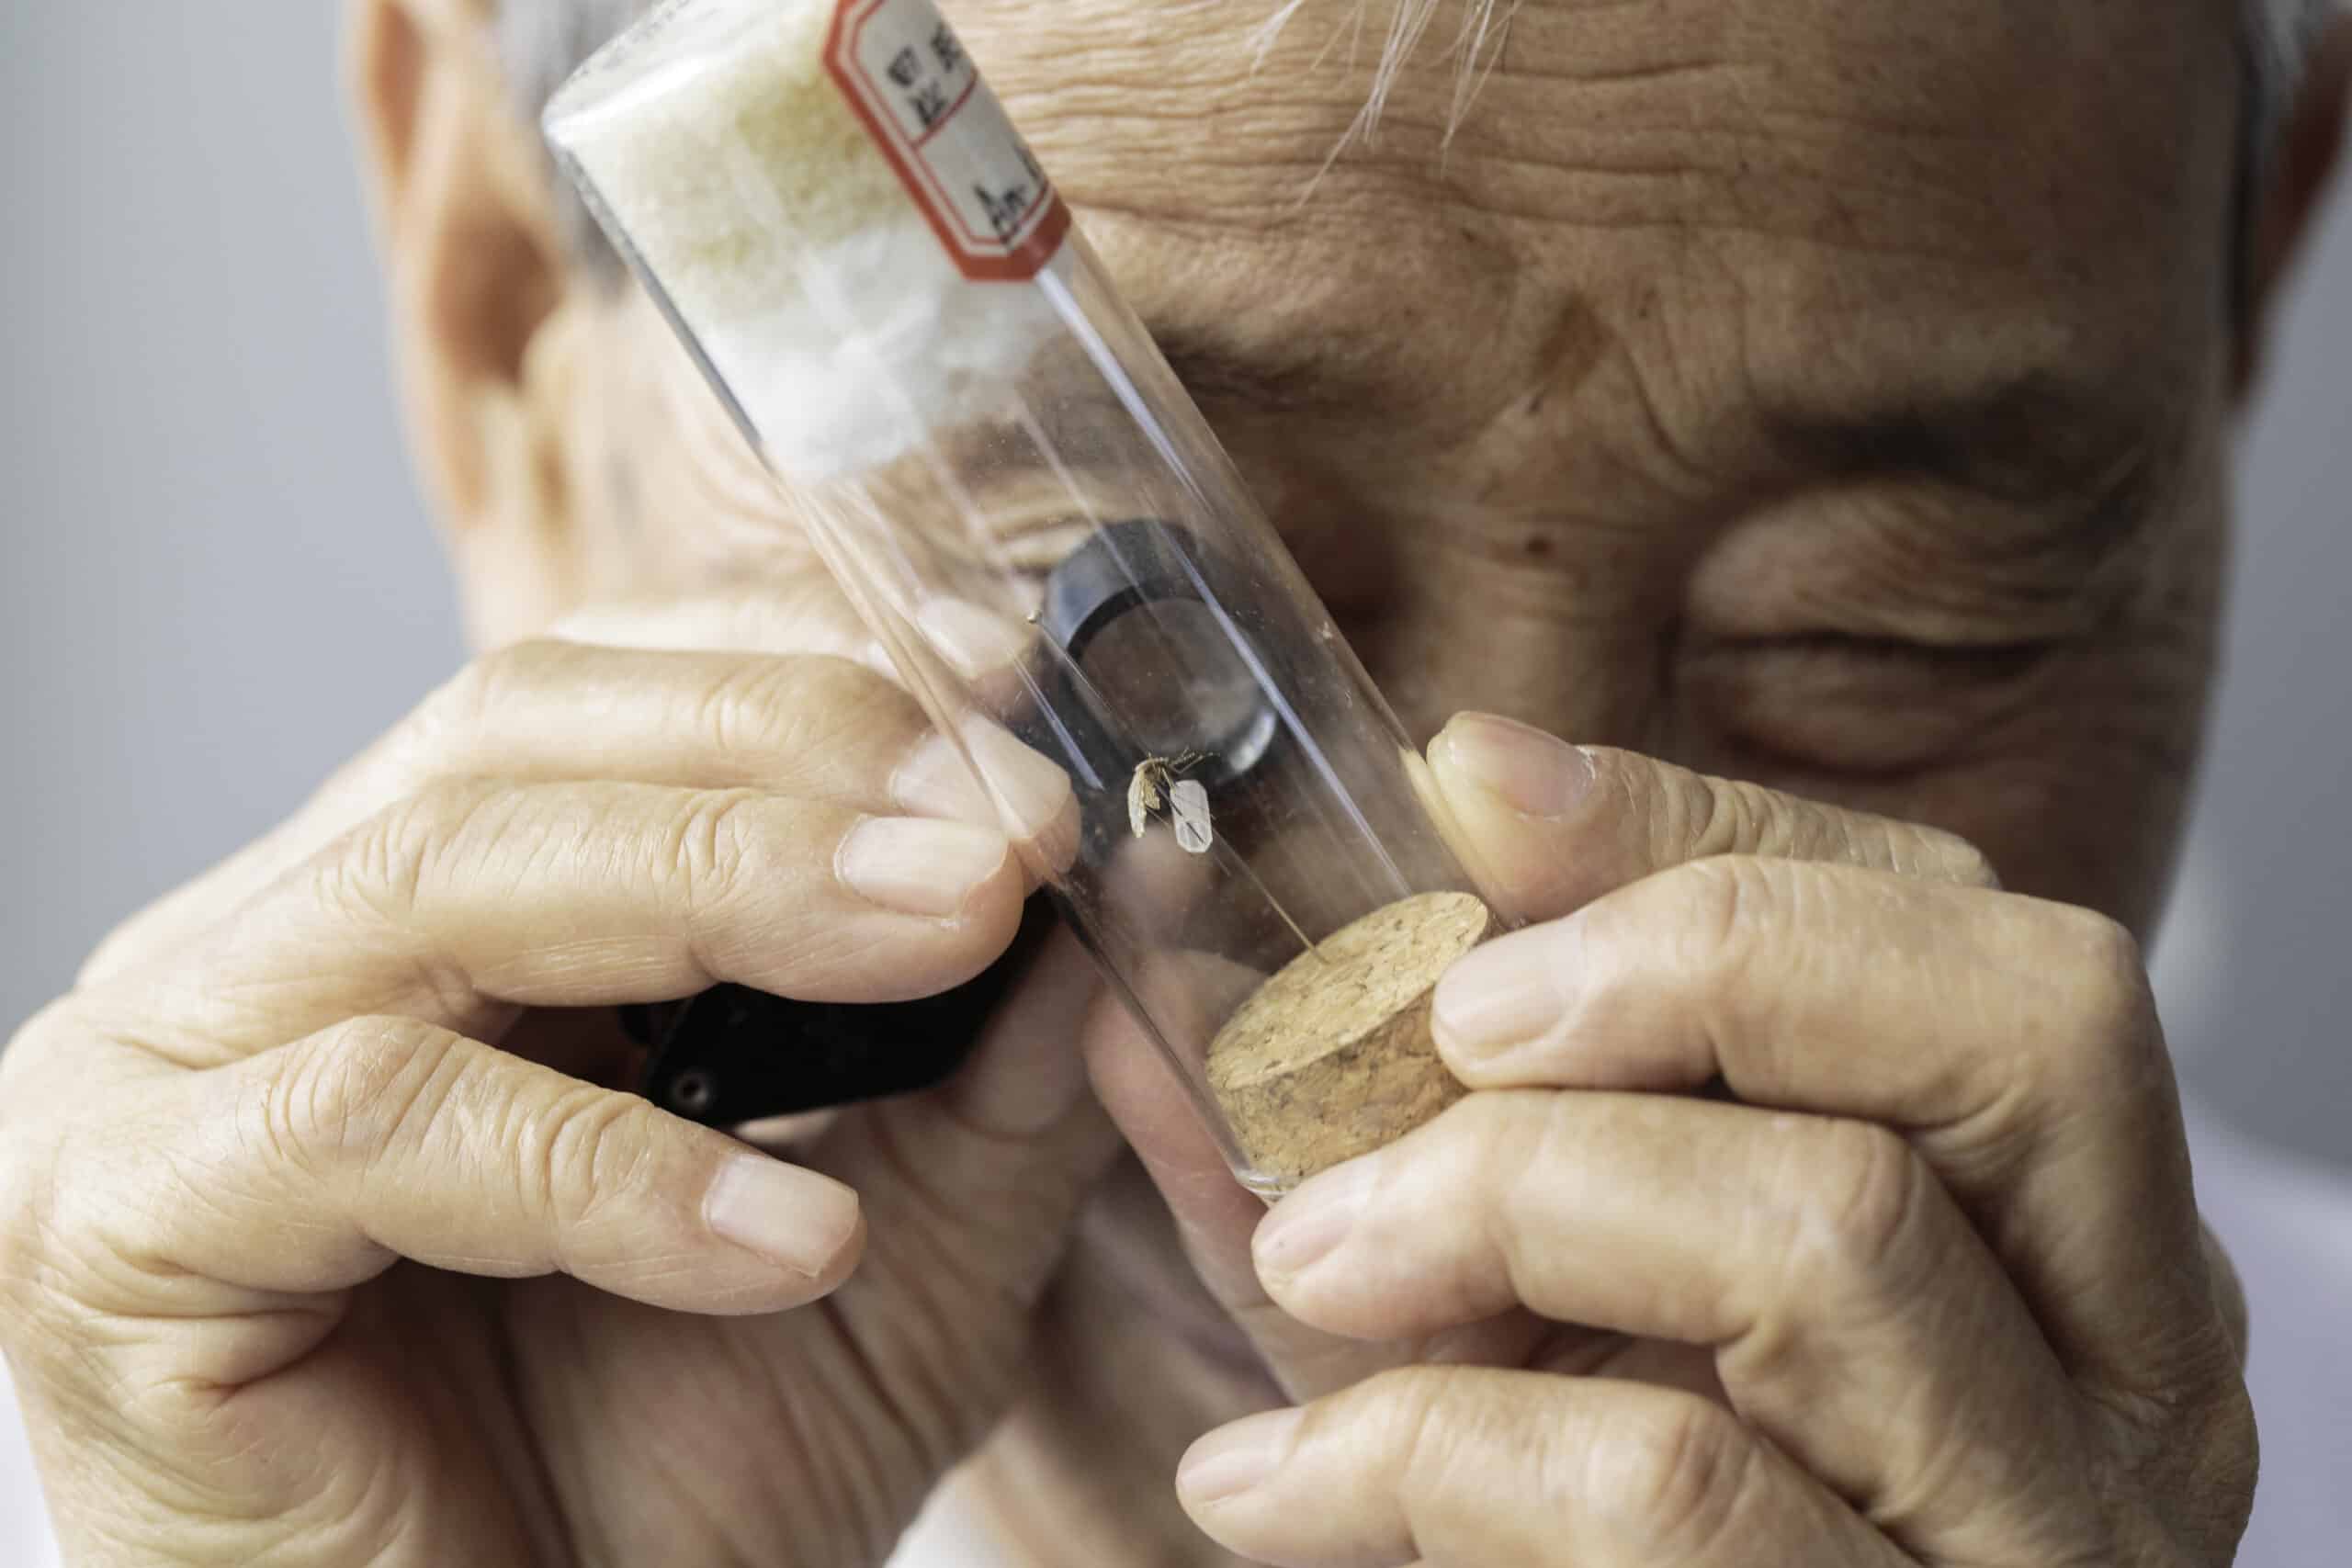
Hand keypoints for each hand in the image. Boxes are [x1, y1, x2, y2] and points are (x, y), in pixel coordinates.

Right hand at [0, 587, 1116, 1567]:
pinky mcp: (118, 1234)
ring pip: (442, 883)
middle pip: (513, 739)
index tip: (997, 678)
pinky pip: (376, 1127)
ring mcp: (160, 1079)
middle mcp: (264, 952)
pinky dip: (612, 1165)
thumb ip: (997, 1065)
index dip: (798, 665)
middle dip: (791, 758)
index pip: (590, 694)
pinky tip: (794, 1237)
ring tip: (947, 938)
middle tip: (1005, 825)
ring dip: (729, 888)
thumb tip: (1132, 876)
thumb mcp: (905, 1255)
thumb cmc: (678, 1487)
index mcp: (416, 914)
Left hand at [1093, 714, 2253, 1565]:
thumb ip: (1409, 1127)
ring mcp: (2042, 1532)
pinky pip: (1671, 1484)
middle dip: (1690, 962)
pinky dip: (1420, 1446)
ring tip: (1309, 1254)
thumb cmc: (1577, 1531)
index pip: (1974, 933)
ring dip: (1504, 1193)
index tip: (1467, 790)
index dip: (1715, 832)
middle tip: (1450, 1024)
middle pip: (2017, 1022)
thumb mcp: (1523, 1295)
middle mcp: (2130, 1372)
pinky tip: (1272, 1480)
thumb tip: (1186, 949)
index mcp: (2076, 1236)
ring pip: (1832, 1230)